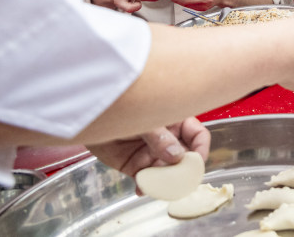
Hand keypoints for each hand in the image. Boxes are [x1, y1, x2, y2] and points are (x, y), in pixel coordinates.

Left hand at [87, 117, 210, 186]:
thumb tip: (177, 156)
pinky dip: (147, 187)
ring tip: (158, 186)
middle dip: (183, 171)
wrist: (93, 116)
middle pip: (185, 158)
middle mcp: (168, 139)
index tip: (197, 162)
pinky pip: (148, 180)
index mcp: (176, 121)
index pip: (198, 135)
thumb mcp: (144, 118)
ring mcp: (153, 154)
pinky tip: (141, 188)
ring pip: (167, 172)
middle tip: (179, 181)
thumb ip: (159, 136)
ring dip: (165, 182)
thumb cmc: (122, 106)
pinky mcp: (137, 167)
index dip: (201, 149)